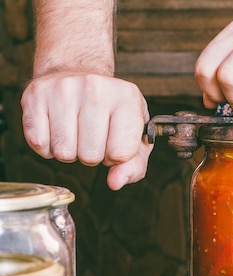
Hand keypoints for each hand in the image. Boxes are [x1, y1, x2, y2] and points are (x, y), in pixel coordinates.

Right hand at [21, 73, 152, 189]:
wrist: (78, 72)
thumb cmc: (111, 110)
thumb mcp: (134, 135)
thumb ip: (134, 165)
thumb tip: (115, 182)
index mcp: (127, 98)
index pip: (121, 154)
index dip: (116, 157)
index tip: (114, 141)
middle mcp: (96, 88)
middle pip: (90, 156)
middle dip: (92, 155)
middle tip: (92, 136)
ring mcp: (63, 89)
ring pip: (64, 153)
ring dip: (70, 152)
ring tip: (76, 131)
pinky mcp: (36, 95)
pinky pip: (39, 144)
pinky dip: (48, 146)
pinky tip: (57, 129)